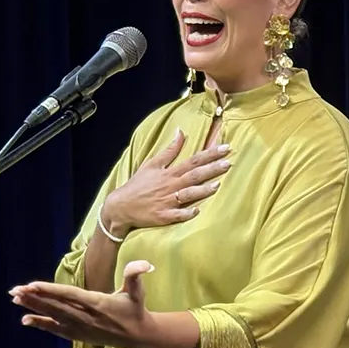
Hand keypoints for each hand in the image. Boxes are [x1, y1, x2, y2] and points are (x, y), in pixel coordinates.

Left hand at [12, 260, 158, 347]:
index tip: (32, 285)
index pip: (69, 295)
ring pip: (52, 315)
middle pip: (55, 305)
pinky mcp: (77, 334)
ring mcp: (79, 327)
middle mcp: (84, 317)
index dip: (49, 290)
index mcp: (96, 303)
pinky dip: (40, 324)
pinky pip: (55, 328)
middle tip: (15, 290)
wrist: (137, 336)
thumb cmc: (135, 309)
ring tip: (15, 299)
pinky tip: (25, 319)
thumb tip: (145, 264)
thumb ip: (136, 275)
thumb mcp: (138, 291)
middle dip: (34, 297)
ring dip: (33, 307)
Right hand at [100, 129, 230, 235]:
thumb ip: (169, 150)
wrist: (120, 206)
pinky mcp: (163, 216)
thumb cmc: (138, 185)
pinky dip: (186, 213)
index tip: (226, 148)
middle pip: (194, 175)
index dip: (210, 154)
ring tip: (217, 185)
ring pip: (188, 194)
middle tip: (228, 163)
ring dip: (202, 190)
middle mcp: (170, 186)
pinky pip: (177, 215)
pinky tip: (197, 211)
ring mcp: (167, 201)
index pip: (193, 160)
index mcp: (169, 173)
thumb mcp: (151, 164)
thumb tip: (180, 131)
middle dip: (211, 169)